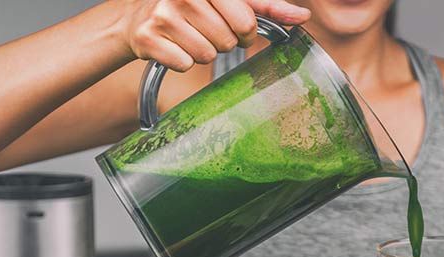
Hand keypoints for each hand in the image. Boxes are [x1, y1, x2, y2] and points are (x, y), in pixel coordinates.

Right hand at [117, 0, 310, 71]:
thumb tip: (303, 17)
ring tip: (189, 37)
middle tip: (207, 31)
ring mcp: (164, 14)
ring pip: (207, 55)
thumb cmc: (193, 9)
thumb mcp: (229, 1)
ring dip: (202, 52)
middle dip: (223, 42)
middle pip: (228, 41)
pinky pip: (185, 64)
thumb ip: (266, 7)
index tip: (234, 27)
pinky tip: (174, 47)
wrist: (140, 18)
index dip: (245, 32)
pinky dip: (182, 61)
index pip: (246, 21)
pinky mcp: (149, 38)